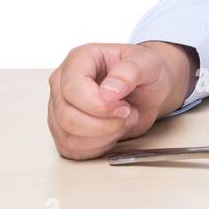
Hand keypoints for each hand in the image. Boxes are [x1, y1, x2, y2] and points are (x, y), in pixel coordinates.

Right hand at [47, 42, 192, 159]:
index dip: (99, 105)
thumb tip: (108, 91)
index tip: (124, 106)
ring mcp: (60, 107)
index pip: (72, 89)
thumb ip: (130, 72)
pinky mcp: (64, 129)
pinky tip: (112, 133)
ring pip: (68, 136)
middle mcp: (63, 83)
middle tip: (127, 113)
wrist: (148, 88)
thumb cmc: (145, 70)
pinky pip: (71, 149)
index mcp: (79, 59)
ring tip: (122, 121)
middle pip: (67, 117)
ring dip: (103, 136)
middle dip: (104, 124)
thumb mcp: (148, 62)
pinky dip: (97, 147)